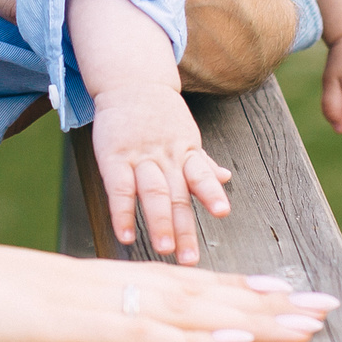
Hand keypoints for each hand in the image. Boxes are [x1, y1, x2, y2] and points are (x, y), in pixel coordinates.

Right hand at [0, 229, 338, 341]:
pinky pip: (141, 334)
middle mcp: (99, 284)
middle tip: (327, 309)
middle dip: (267, 304)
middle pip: (198, 293)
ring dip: (252, 319)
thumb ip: (48, 315)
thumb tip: (72, 325)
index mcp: (87, 282)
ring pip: (186, 309)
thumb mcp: (9, 310)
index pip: (176, 286)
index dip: (233, 293)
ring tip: (307, 324)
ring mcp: (86, 302)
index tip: (282, 297)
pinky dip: (192, 338)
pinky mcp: (65, 325)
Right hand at [89, 84, 230, 263]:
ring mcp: (140, 157)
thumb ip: (202, 161)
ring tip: (164, 250)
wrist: (131, 83)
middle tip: (189, 258)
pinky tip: (126, 234)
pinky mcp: (114, 157)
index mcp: (186, 152)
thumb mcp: (186, 135)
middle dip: (184, 228)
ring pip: (153, 192)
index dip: (211, 193)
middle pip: (178, 195)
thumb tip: (227, 178)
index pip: (201, 175)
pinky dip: (122, 212)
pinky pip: (119, 188)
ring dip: (160, 222)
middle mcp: (166, 157)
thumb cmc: (160, 116)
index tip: (222, 213)